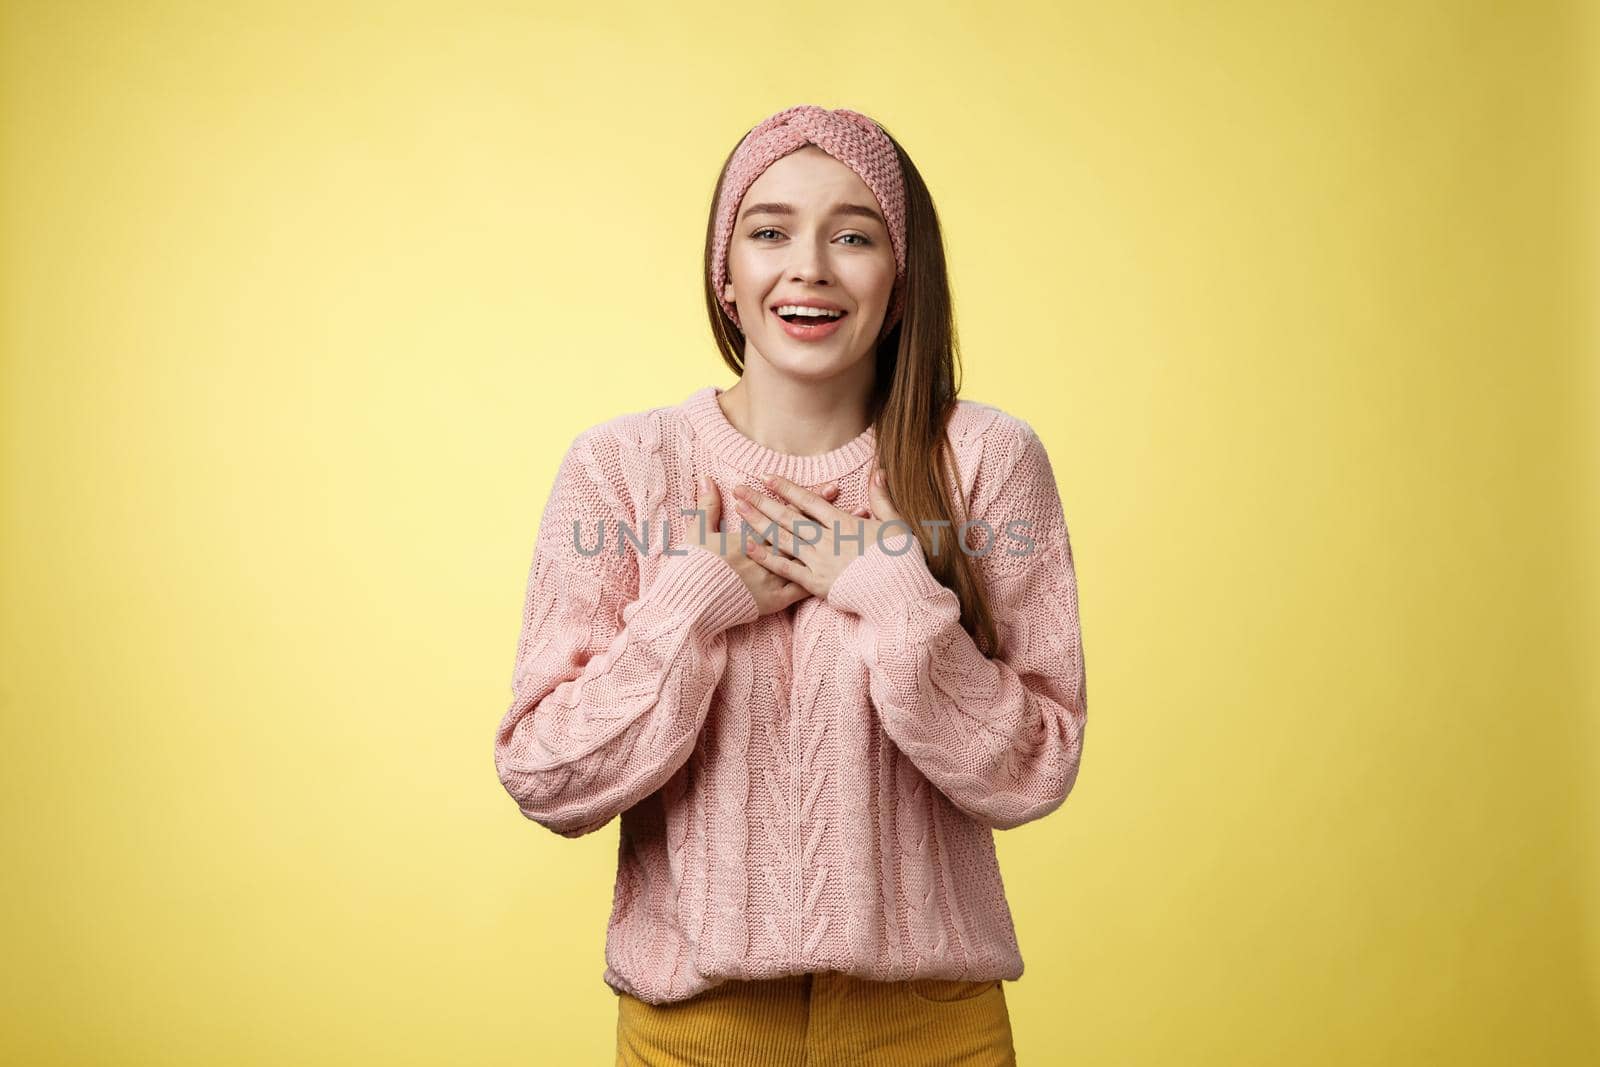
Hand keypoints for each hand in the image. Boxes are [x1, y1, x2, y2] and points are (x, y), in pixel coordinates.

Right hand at [687, 473, 843, 616]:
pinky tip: (843, 574)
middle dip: (832, 520)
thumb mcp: (697, 533)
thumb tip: (706, 478)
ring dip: (834, 548)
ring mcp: (773, 580)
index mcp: (752, 538)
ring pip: (809, 560)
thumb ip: (706, 505)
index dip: (816, 503)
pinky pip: (802, 589)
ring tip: (858, 536)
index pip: (788, 515)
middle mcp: (768, 558)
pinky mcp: (775, 601)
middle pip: (805, 535)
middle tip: (857, 506)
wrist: (691, 605)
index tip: (833, 487)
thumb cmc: (692, 568)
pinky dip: (823, 578)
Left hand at [730, 467, 908, 599]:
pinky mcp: (817, 584)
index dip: (786, 488)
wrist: (900, 594)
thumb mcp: (895, 523)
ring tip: (739, 510)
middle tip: (740, 489)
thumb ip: (881, 498)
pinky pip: (787, 569)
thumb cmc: (902, 559)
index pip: (809, 501)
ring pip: (783, 539)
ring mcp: (820, 562)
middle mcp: (827, 540)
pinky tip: (750, 548)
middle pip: (788, 517)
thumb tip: (879, 472)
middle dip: (762, 501)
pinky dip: (768, 558)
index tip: (767, 477)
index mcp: (844, 523)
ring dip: (759, 523)